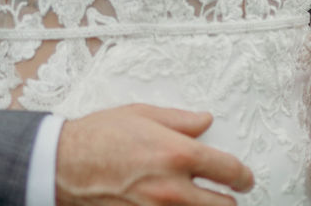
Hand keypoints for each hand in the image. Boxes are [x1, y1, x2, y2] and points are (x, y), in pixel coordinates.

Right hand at [57, 105, 252, 205]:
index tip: (244, 176)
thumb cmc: (99, 136)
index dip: (243, 175)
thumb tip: (205, 121)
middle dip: (231, 199)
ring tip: (204, 200)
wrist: (65, 165)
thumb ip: (179, 120)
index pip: (228, 170)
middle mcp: (172, 189)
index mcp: (176, 154)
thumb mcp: (142, 114)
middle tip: (229, 192)